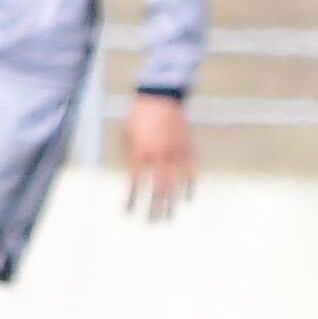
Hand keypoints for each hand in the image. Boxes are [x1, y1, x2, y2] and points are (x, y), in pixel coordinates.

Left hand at [125, 92, 195, 219]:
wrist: (160, 96)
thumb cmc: (138, 115)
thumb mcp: (127, 135)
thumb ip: (131, 156)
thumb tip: (135, 176)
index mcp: (140, 151)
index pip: (136, 182)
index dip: (132, 199)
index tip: (129, 212)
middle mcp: (159, 155)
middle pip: (157, 188)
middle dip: (154, 207)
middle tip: (152, 222)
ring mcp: (175, 153)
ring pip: (175, 184)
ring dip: (171, 202)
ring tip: (168, 217)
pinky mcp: (187, 149)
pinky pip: (190, 172)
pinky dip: (189, 187)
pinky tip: (187, 199)